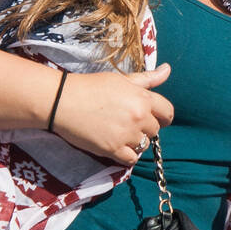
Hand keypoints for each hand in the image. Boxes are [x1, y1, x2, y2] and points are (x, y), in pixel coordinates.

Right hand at [50, 64, 174, 164]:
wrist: (62, 101)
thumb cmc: (92, 86)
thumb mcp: (122, 79)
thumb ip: (148, 79)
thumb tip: (168, 70)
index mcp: (143, 99)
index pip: (168, 112)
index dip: (162, 116)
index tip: (154, 118)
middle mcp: (139, 117)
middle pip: (155, 130)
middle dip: (145, 128)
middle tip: (127, 122)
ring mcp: (127, 135)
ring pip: (144, 145)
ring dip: (135, 141)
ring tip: (119, 132)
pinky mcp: (113, 149)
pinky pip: (132, 159)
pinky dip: (127, 155)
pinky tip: (117, 146)